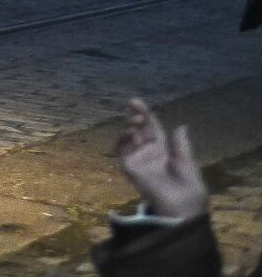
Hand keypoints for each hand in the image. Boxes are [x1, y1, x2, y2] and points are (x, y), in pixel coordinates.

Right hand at [113, 99, 206, 220]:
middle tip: (135, 108)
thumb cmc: (189, 190)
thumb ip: (181, 146)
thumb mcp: (188, 165)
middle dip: (135, 117)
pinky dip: (122, 140)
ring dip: (129, 127)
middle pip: (138, 130)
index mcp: (164, 151)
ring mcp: (138, 160)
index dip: (145, 114)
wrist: (181, 209)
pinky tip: (130, 133)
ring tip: (135, 122)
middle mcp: (148, 153)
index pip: (152, 128)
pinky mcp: (129, 169)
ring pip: (127, 138)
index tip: (135, 101)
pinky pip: (121, 151)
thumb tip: (181, 125)